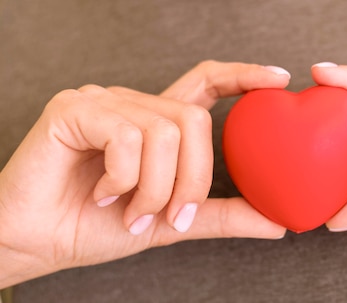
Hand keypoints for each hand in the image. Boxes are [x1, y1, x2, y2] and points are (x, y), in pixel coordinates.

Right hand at [0, 61, 289, 286]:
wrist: (37, 243)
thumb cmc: (98, 228)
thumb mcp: (171, 221)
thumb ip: (221, 215)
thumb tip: (277, 220)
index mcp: (156, 123)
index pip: (206, 84)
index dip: (243, 75)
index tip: (278, 79)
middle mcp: (132, 105)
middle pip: (193, 120)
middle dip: (192, 179)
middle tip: (170, 217)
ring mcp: (102, 101)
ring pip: (163, 132)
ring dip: (153, 189)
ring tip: (130, 213)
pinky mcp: (74, 108)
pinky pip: (127, 137)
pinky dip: (123, 179)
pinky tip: (101, 195)